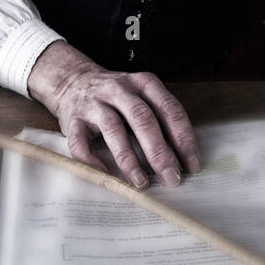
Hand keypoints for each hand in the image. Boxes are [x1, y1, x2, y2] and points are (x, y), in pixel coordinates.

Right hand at [26, 39, 200, 188]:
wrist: (73, 81)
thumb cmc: (116, 96)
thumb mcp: (142, 96)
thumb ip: (160, 119)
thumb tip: (183, 159)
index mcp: (143, 83)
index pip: (169, 109)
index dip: (183, 138)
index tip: (191, 164)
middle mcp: (119, 90)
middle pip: (142, 118)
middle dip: (159, 151)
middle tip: (171, 177)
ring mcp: (94, 103)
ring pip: (113, 128)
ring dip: (128, 158)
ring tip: (141, 183)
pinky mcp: (73, 119)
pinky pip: (80, 142)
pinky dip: (93, 161)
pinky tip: (107, 176)